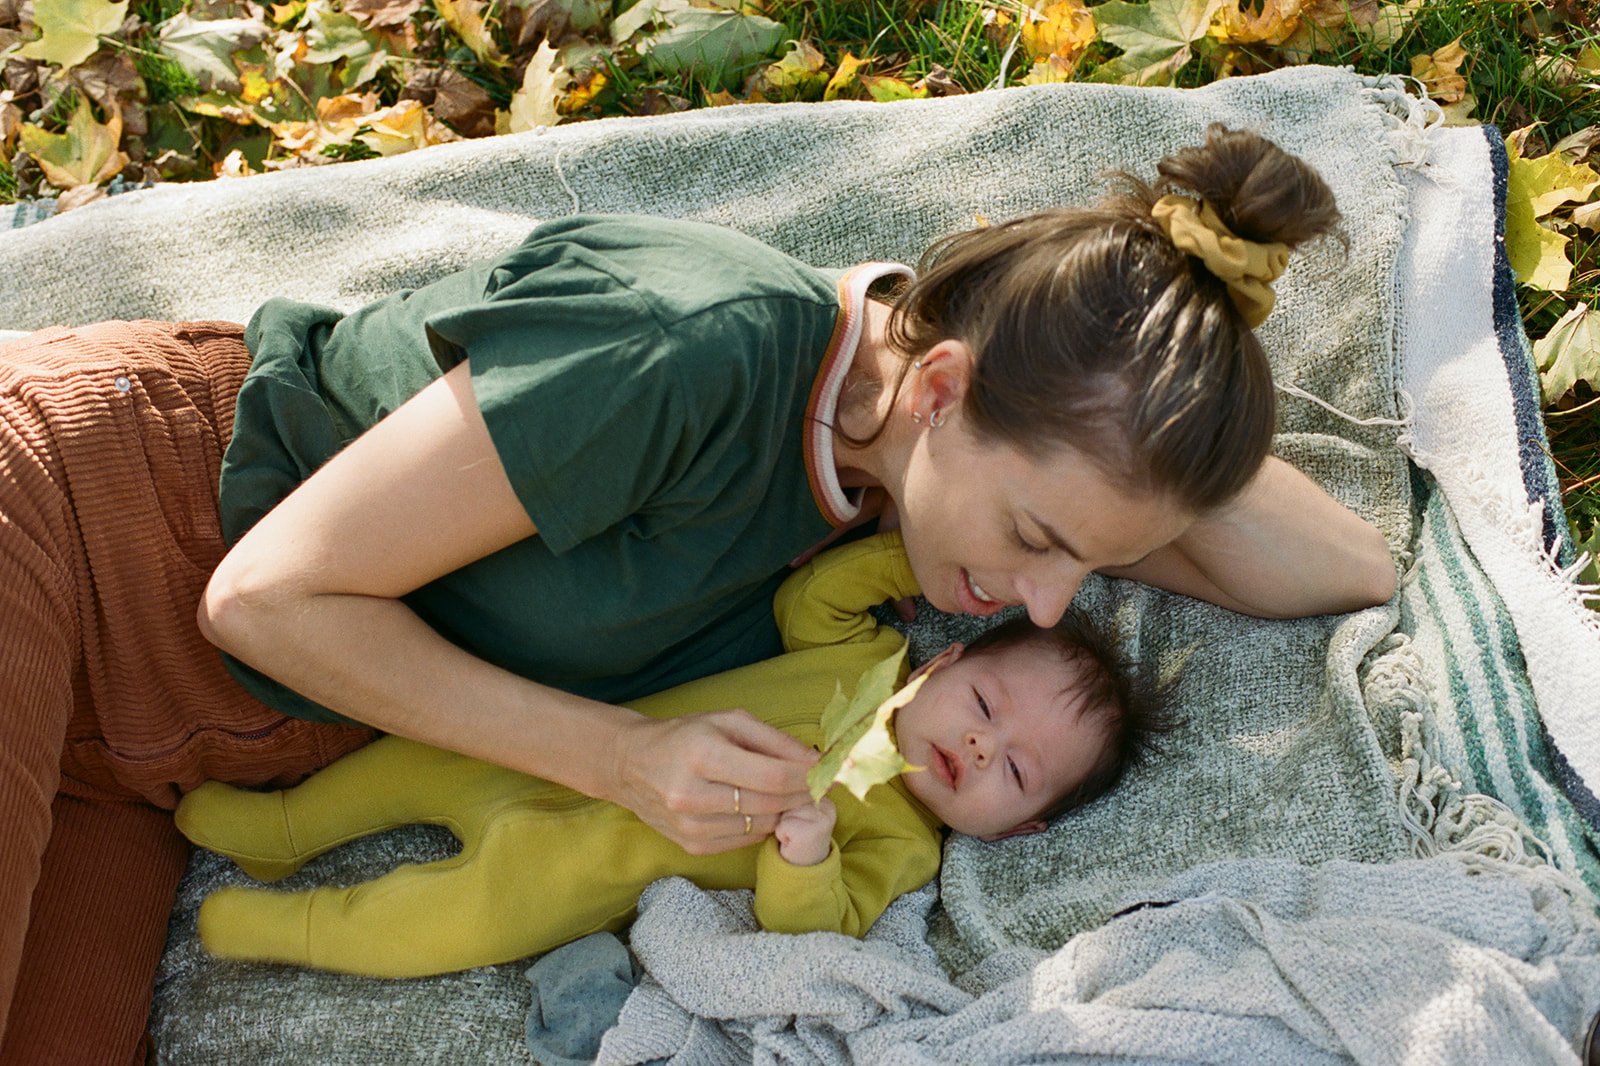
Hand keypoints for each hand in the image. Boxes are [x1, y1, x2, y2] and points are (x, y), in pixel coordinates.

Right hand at [609, 710, 818, 855]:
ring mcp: (690, 826)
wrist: (631, 765)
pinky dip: (761, 823)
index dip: (809, 777)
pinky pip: (745, 839)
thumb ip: (775, 740)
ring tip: (788, 791)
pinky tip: (759, 806)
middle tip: (821, 782)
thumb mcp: (728, 721)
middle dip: (803, 793)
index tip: (832, 771)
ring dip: (784, 809)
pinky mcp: (692, 845)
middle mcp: (693, 795)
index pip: (773, 776)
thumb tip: (817, 760)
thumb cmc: (685, 736)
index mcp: (702, 756)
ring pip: (762, 825)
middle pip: (771, 803)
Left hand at [775, 796, 835, 866]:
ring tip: (793, 834)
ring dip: (782, 823)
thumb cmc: (798, 835)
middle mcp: (828, 808)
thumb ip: (796, 796)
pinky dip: (781, 834)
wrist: (805, 868)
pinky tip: (792, 842)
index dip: (788, 804)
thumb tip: (783, 783)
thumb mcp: (800, 811)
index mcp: (826, 799)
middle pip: (790, 797)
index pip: (795, 789)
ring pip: (785, 811)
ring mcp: (821, 821)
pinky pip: (782, 825)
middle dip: (784, 813)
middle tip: (795, 829)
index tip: (798, 820)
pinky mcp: (809, 834)